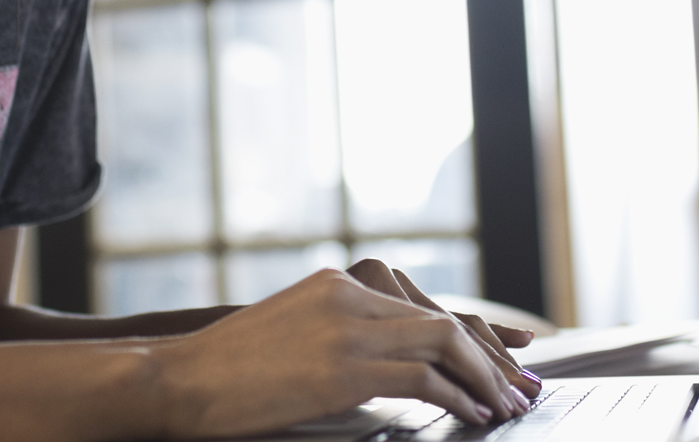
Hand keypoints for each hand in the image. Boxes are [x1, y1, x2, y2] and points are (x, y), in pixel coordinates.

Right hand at [148, 267, 531, 438]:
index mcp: (338, 283)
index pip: (423, 304)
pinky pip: (423, 379)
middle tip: (520, 386)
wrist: (178, 379)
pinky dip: (459, 397)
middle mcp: (349, 295)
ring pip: (444, 344)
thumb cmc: (226, 372)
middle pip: (443, 320)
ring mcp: (347, 328)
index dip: (475, 328)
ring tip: (506, 405)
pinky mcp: (344, 368)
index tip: (513, 349)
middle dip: (491, 357)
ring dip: (484, 378)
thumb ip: (342, 337)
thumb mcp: (292, 335)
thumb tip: (391, 371)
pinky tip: (473, 416)